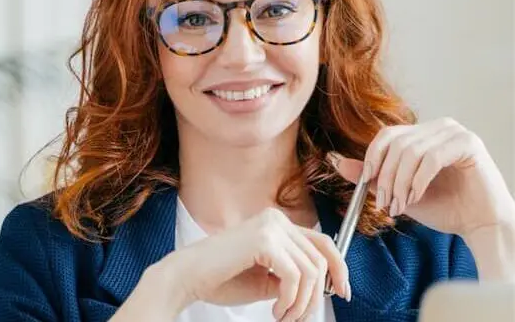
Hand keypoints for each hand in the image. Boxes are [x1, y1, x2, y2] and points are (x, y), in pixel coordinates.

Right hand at [155, 207, 349, 321]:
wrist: (189, 277)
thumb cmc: (221, 278)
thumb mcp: (266, 278)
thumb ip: (292, 276)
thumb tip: (322, 288)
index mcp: (277, 224)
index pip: (323, 242)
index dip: (339, 268)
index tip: (342, 292)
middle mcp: (276, 219)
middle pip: (321, 258)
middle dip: (317, 296)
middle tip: (301, 318)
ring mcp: (270, 227)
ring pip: (311, 271)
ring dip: (301, 303)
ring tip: (283, 317)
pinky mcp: (263, 240)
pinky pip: (295, 277)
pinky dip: (290, 300)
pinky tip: (274, 310)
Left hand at [328, 117, 514, 237]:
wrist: (479, 225)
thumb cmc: (444, 207)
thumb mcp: (398, 191)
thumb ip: (372, 176)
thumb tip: (338, 163)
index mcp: (423, 133)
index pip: (387, 135)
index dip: (372, 157)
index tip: (366, 182)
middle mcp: (439, 127)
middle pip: (396, 142)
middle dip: (385, 176)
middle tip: (385, 203)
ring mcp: (455, 132)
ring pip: (410, 152)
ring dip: (400, 183)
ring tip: (401, 205)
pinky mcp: (468, 143)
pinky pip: (431, 158)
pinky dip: (418, 181)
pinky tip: (417, 197)